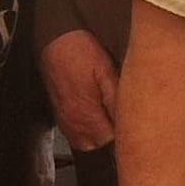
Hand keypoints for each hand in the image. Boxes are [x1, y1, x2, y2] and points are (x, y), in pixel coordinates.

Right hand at [39, 29, 119, 150]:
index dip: (121, 129)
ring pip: (84, 142)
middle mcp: (73, 120)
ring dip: (97, 134)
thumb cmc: (81, 52)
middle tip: (119, 116)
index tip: (128, 117)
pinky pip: (73, 134)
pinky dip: (85, 130)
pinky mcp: (59, 114)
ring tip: (107, 116)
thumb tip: (126, 118)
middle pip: (97, 145)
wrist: (56, 41)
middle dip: (110, 134)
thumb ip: (116, 98)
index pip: (109, 138)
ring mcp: (64, 119)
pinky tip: (94, 115)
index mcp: (86, 112)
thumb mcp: (105, 70)